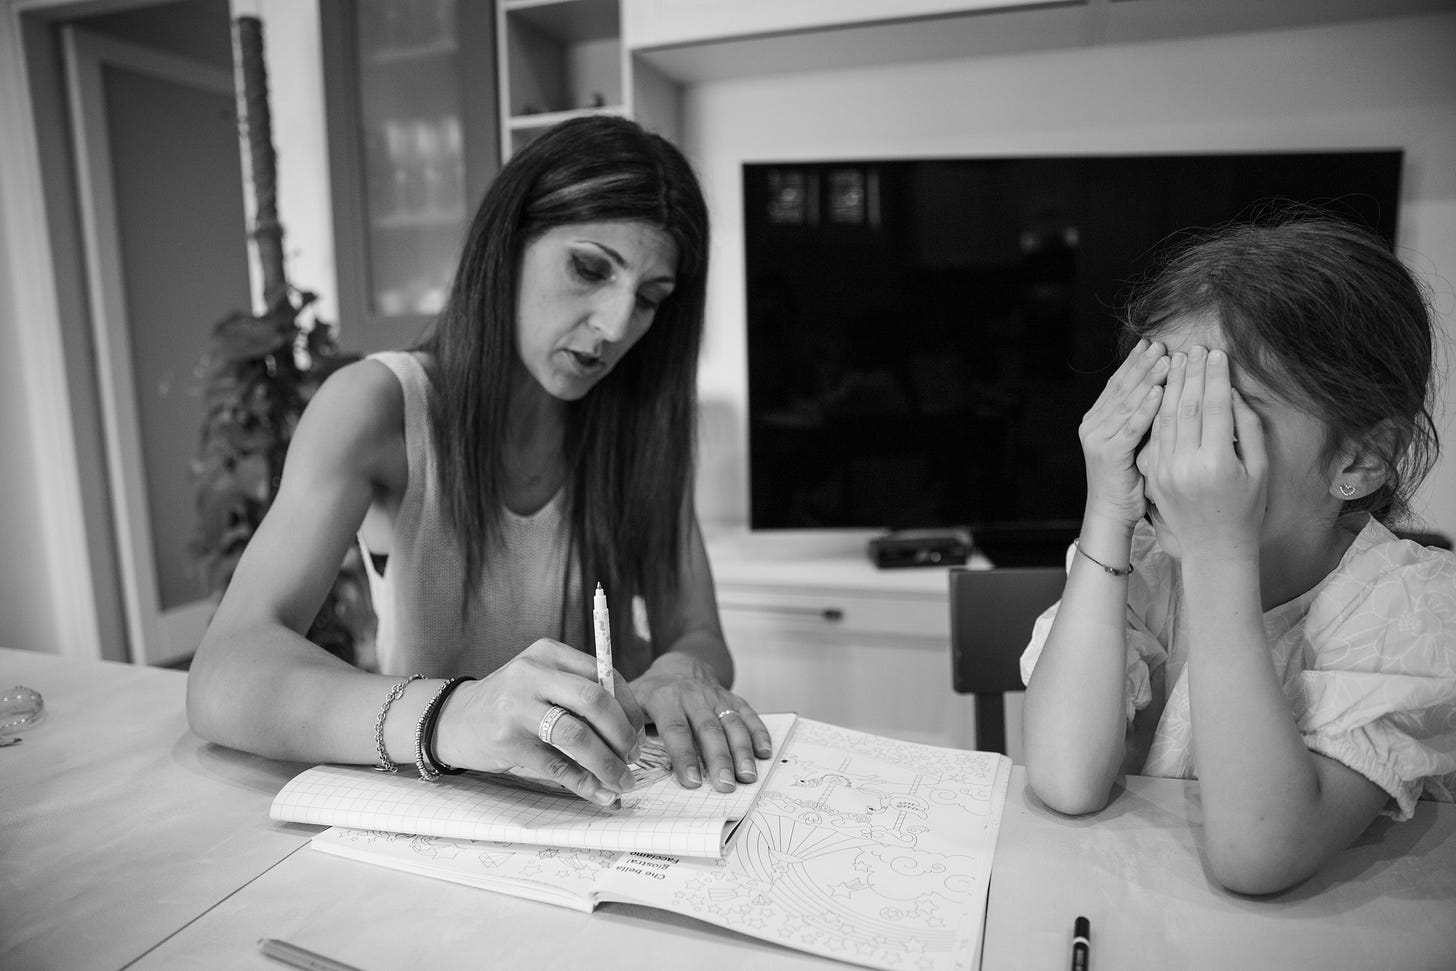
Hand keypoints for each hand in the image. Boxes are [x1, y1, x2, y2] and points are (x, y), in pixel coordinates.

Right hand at [432, 639, 646, 806]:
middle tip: (634, 758)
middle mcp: (533, 673)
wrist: (451, 719)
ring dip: (607, 763)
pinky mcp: (507, 741)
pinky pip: (556, 766)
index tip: (639, 735)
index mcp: (549, 653)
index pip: (604, 675)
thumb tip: (631, 734)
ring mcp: (517, 706)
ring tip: (622, 781)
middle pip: (595, 701)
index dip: (629, 709)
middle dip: (623, 735)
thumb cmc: (510, 703)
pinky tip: (599, 793)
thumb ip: (579, 696)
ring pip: (577, 735)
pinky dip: (584, 783)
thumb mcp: (541, 682)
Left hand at [631, 652, 772, 791]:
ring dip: (742, 751)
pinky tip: (764, 753)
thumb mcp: (630, 701)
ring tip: (748, 776)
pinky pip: (749, 714)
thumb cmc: (650, 693)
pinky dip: (759, 733)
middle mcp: (693, 696)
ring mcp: (716, 697)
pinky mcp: (732, 699)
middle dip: (719, 759)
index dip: (684, 756)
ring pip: (732, 723)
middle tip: (726, 785)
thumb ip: (625, 726)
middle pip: (709, 729)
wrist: (679, 666)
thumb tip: (619, 759)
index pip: (676, 729)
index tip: (692, 782)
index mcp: (664, 698)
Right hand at [1080, 339, 1168, 527]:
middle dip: (1142, 365)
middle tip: (1162, 344)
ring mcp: (1098, 439)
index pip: (1117, 385)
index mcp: (1096, 421)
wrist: (1111, 514)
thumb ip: (1140, 419)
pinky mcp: (1108, 453)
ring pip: (1127, 402)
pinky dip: (1147, 407)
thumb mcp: (1133, 444)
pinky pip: (1132, 426)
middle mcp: (1092, 426)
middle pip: (1121, 388)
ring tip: (1166, 360)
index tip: (1152, 344)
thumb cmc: (1129, 481)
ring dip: (1148, 379)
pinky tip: (1162, 391)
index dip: (1134, 364)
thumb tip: (1164, 389)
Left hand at [1141, 346, 1266, 554]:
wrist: (1213, 547)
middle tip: (1195, 349)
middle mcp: (1186, 465)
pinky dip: (1157, 409)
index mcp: (1217, 463)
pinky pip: (1154, 435)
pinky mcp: (1152, 474)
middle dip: (1191, 373)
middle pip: (1187, 407)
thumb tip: (1230, 392)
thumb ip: (1248, 429)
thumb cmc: (1245, 508)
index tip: (1217, 354)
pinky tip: (1163, 390)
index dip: (1215, 377)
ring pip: (1165, 417)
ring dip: (1170, 386)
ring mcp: (1164, 470)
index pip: (1214, 407)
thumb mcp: (1259, 469)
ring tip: (1177, 361)